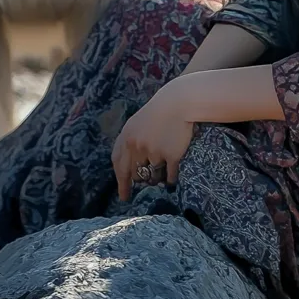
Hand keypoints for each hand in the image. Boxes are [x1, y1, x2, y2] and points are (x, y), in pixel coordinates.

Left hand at [111, 80, 192, 200]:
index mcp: (127, 137)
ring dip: (156, 178)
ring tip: (161, 174)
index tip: (123, 196)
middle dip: (140, 180)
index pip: (118, 165)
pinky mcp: (171, 156)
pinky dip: (171, 179)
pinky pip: (170, 176)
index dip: (120, 182)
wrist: (180, 102)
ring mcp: (154, 152)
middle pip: (135, 174)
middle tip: (145, 184)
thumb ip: (130, 142)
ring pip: (153, 176)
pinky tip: (172, 179)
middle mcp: (137, 146)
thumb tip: (129, 167)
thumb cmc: (159, 111)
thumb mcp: (137, 123)